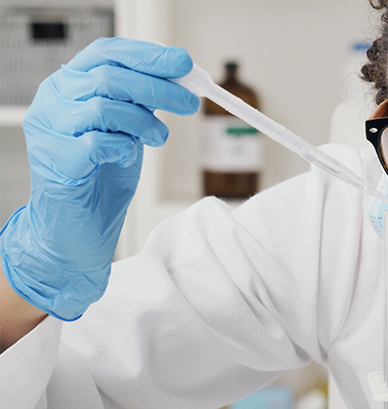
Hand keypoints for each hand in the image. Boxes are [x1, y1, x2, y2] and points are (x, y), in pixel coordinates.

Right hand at [0, 37, 199, 320]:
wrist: (78, 229)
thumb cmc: (101, 177)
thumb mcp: (128, 128)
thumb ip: (143, 102)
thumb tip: (181, 78)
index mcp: (69, 85)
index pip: (106, 53)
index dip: (148, 55)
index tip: (183, 63)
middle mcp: (53, 101)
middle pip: (109, 77)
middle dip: (158, 88)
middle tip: (190, 103)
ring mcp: (49, 130)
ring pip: (104, 106)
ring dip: (144, 122)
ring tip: (157, 138)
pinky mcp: (56, 161)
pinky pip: (98, 143)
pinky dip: (123, 148)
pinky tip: (126, 157)